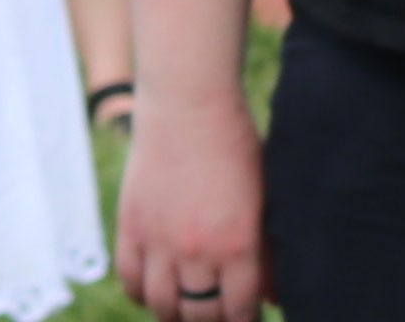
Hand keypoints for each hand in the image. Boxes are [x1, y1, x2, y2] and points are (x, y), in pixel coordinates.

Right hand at [111, 83, 267, 321]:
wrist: (189, 104)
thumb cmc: (237, 145)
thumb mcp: (264, 197)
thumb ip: (269, 250)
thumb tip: (274, 297)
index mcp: (239, 243)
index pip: (239, 310)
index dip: (243, 321)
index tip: (244, 317)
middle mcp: (197, 250)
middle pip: (199, 315)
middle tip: (216, 316)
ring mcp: (159, 241)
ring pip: (162, 306)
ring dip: (175, 316)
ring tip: (185, 312)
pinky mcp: (131, 227)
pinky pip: (130, 281)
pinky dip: (141, 294)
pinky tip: (155, 292)